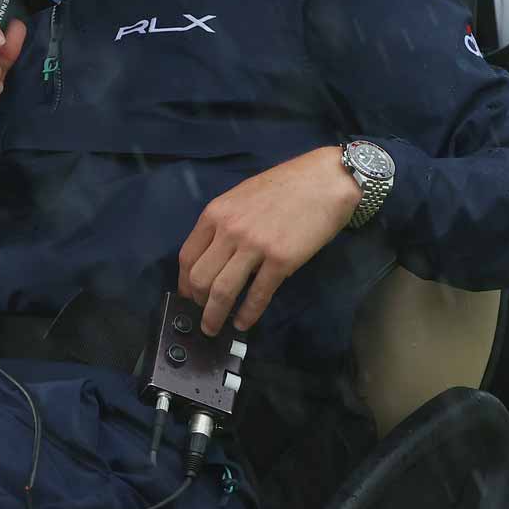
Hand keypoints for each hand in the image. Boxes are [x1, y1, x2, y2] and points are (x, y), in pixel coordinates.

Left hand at [176, 146, 361, 334]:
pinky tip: (243, 323)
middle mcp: (229, 230)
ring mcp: (254, 246)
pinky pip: (258, 295)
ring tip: (213, 328)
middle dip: (197, 302)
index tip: (186, 295)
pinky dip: (247, 314)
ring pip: (223, 290)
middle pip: (200, 277)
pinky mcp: (281, 260)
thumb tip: (213, 254)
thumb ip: (224, 222)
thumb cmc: (285, 185)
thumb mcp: (242, 197)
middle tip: (201, 313)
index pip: (187, 255)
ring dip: (214, 315)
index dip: (184, 281)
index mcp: (216, 213)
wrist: (325, 180)